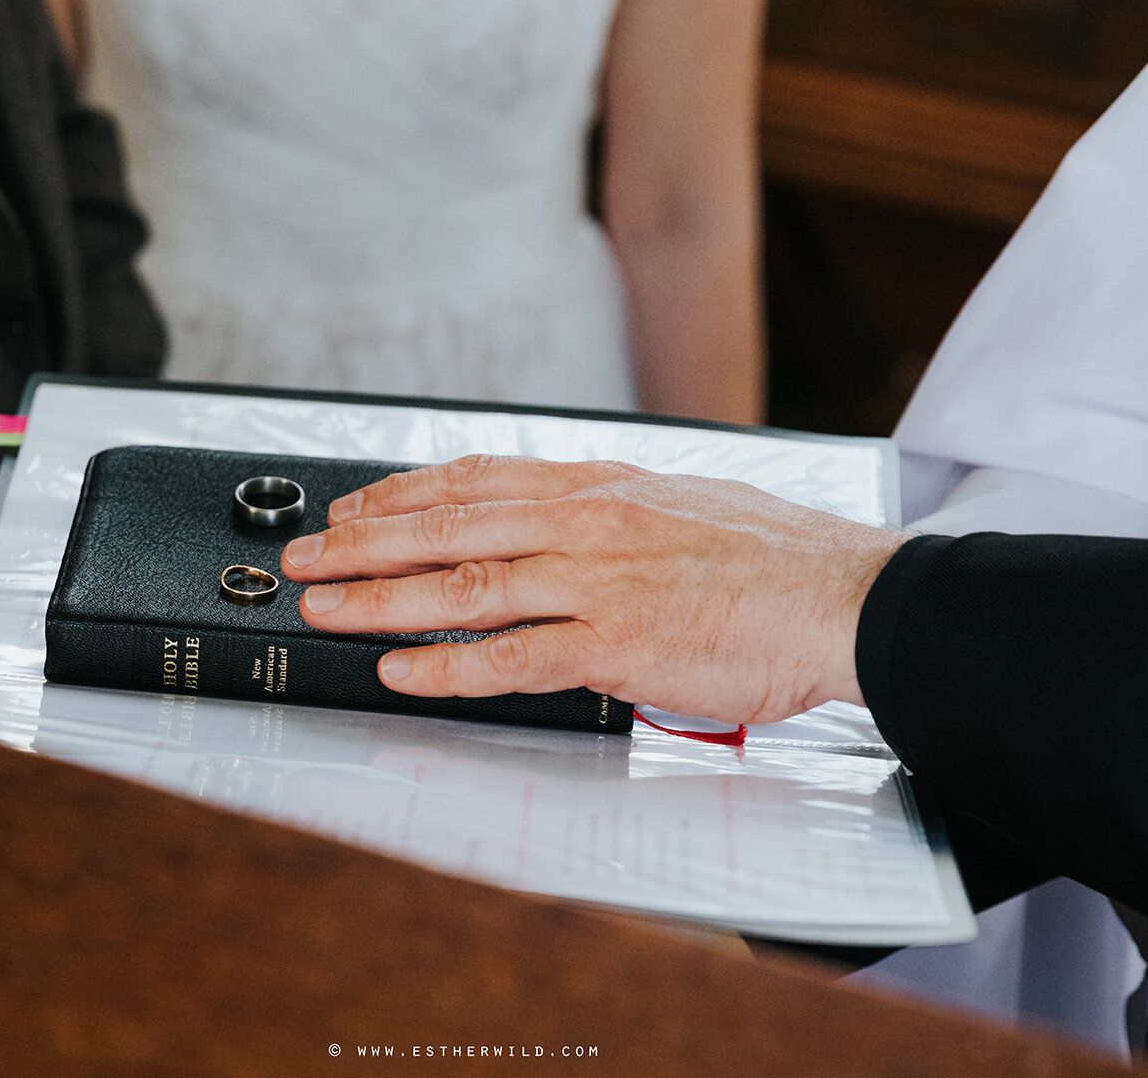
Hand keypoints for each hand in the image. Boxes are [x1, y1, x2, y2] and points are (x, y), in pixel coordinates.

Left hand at [280, 456, 906, 723]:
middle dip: (362, 542)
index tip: (351, 504)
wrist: (845, 598)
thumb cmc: (777, 559)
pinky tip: (398, 668)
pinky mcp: (615, 646)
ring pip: (463, 586)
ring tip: (322, 607)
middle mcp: (587, 525)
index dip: (400, 492)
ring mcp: (598, 584)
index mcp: (602, 486)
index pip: (476, 479)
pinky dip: (445, 665)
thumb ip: (611, 510)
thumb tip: (558, 518)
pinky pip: (511, 657)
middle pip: (449, 527)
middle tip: (301, 556)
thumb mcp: (684, 502)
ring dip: (380, 598)